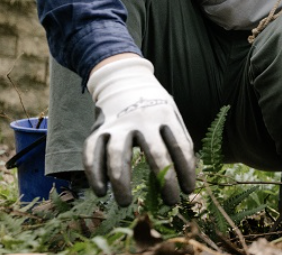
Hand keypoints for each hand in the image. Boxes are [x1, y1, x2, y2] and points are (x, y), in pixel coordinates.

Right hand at [83, 56, 196, 205]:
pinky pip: (92, 153)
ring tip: (125, 202)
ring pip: (118, 156)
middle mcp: (142, 120)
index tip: (188, 191)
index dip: (186, 171)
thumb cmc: (153, 105)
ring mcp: (118, 124)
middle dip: (166, 182)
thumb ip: (179, 137)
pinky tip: (101, 191)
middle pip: (155, 154)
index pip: (180, 147)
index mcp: (165, 115)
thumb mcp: (171, 113)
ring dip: (121, 182)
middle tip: (170, 202)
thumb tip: (189, 172)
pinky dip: (94, 174)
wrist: (122, 78)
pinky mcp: (98, 129)